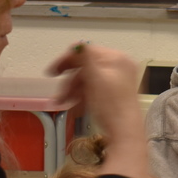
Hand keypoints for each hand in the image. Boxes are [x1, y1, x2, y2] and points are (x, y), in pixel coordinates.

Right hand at [48, 43, 152, 177]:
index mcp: (117, 58)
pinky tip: (77, 109)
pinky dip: (83, 98)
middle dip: (70, 82)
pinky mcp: (116, 94)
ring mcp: (119, 80)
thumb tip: (78, 44)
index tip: (52, 73)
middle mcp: (120, 66)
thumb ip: (86, 57)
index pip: (86, 51)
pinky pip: (95, 90)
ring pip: (89, 80)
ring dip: (74, 91)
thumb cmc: (110, 106)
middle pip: (86, 67)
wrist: (125, 133)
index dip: (67, 61)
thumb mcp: (95, 78)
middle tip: (59, 96)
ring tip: (64, 104)